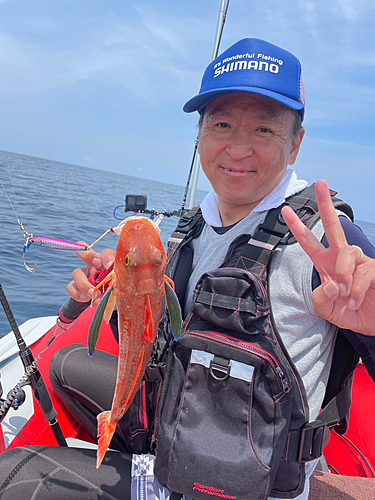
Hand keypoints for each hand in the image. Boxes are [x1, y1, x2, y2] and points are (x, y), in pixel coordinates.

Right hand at [66, 242, 115, 304]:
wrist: (110, 301)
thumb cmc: (119, 290)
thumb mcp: (122, 286)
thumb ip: (117, 286)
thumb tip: (109, 291)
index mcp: (107, 262)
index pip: (106, 253)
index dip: (107, 257)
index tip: (109, 265)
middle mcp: (94, 265)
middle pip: (85, 251)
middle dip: (87, 255)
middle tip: (96, 264)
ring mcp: (84, 274)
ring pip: (76, 273)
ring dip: (84, 284)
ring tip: (93, 294)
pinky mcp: (76, 286)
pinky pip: (71, 287)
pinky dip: (78, 294)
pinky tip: (87, 299)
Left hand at [281, 180, 374, 335]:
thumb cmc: (352, 313)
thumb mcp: (328, 312)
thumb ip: (320, 301)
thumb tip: (327, 285)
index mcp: (326, 264)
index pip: (309, 242)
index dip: (297, 227)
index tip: (285, 210)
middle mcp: (342, 258)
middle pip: (332, 226)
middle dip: (325, 205)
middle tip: (320, 183)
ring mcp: (360, 262)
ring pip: (347, 253)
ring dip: (342, 275)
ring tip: (344, 295)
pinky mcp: (374, 270)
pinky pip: (362, 272)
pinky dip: (355, 289)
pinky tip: (354, 300)